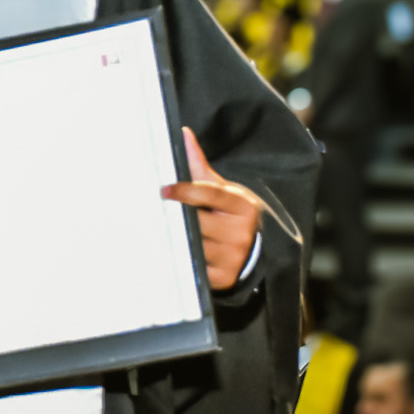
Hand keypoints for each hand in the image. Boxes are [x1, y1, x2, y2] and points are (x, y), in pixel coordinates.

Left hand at [162, 127, 266, 289]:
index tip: (164, 189)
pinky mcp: (222, 278)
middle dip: (178, 216)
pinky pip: (194, 267)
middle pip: (197, 221)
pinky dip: (182, 258)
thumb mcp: (224, 190)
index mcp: (243, 206)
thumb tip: (183, 135)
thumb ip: (200, 167)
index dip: (185, 191)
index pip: (210, 195)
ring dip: (176, 236)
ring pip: (192, 245)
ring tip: (165, 229)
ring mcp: (232, 257)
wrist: (255, 248)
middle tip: (158, 211)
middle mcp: (240, 232)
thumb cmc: (232, 213)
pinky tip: (174, 249)